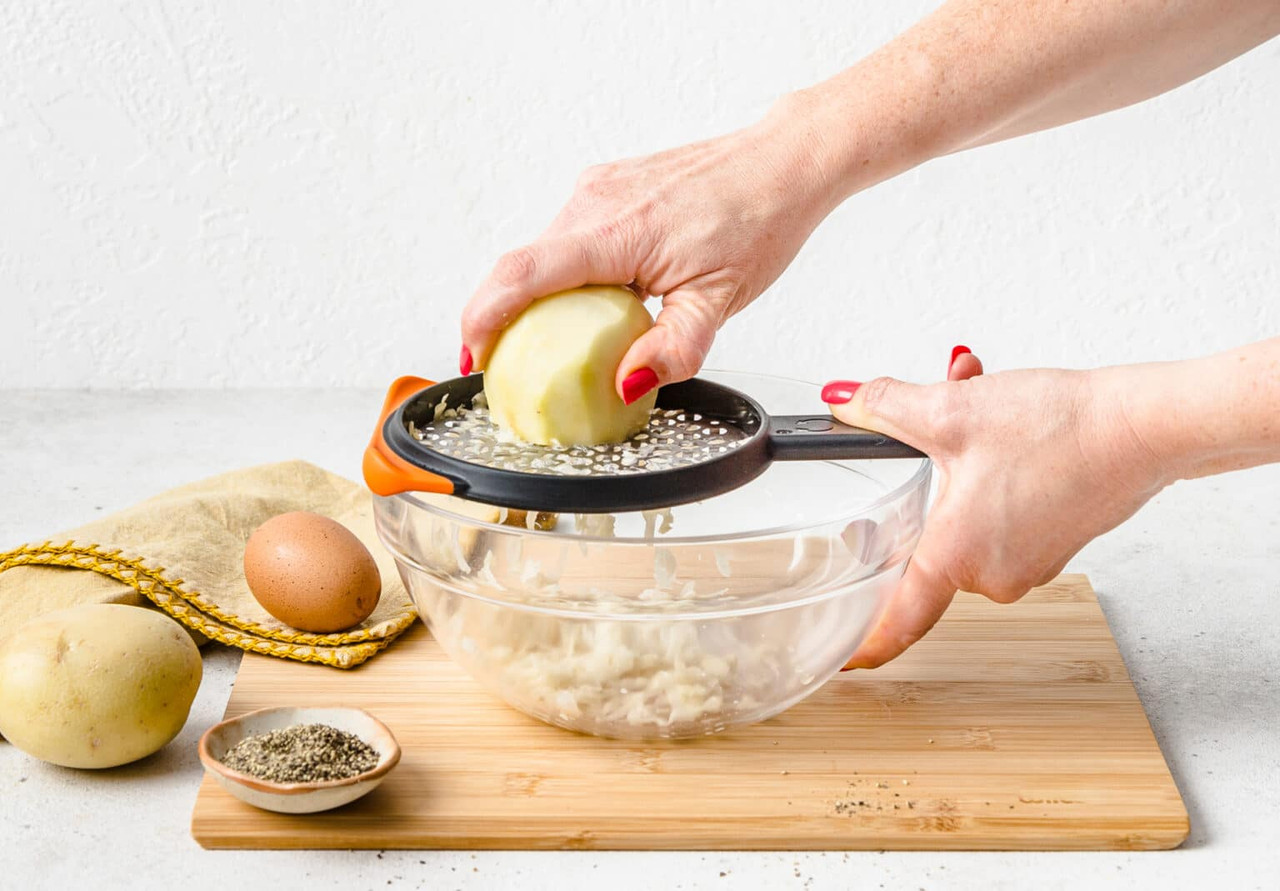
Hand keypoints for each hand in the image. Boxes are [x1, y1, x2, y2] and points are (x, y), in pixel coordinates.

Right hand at [460, 105, 841, 401]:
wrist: (781, 164)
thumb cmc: (759, 220)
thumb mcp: (720, 301)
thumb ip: (673, 349)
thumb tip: (625, 384)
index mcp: (619, 230)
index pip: (524, 273)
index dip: (484, 317)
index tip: (473, 356)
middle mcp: (597, 201)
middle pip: (522, 267)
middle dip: (504, 319)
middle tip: (507, 367)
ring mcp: (599, 189)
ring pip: (543, 253)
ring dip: (538, 299)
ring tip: (552, 343)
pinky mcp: (607, 187)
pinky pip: (566, 238)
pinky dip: (563, 276)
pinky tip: (589, 304)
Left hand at [826, 349, 1170, 668]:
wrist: (1142, 426)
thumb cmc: (1059, 430)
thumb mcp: (951, 409)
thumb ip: (885, 406)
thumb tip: (842, 399)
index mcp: (958, 556)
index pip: (900, 618)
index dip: (868, 642)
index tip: (846, 659)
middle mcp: (994, 574)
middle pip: (933, 534)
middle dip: (927, 475)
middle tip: (933, 426)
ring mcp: (1029, 563)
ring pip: (969, 517)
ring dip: (965, 465)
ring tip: (984, 410)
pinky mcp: (1055, 544)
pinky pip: (1003, 516)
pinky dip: (997, 477)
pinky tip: (1013, 434)